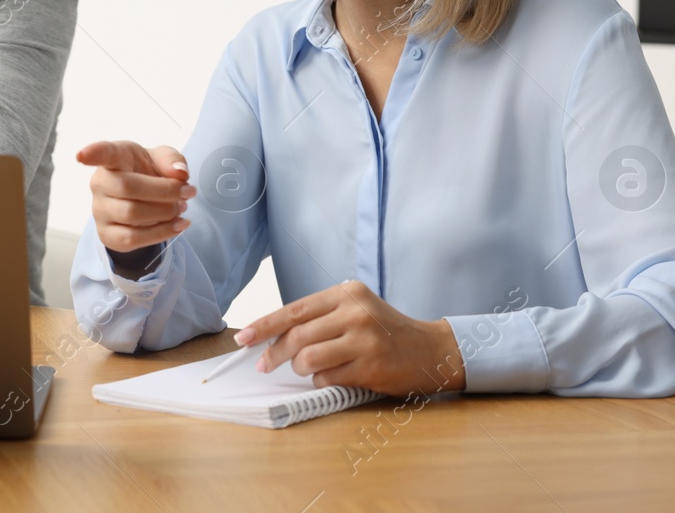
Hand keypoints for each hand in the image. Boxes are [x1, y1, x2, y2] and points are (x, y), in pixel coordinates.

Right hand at [76, 140, 196, 253]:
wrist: (142, 201)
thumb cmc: (148, 172)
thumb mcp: (162, 159)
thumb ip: (172, 159)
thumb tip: (180, 173)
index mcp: (115, 158)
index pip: (102, 153)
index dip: (92, 153)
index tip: (81, 156)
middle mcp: (100, 183)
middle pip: (128, 187)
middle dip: (165, 191)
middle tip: (187, 192)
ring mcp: (99, 210)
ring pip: (131, 214)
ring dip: (165, 213)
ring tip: (182, 209)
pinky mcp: (107, 234)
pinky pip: (132, 238)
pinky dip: (161, 233)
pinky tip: (178, 226)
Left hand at [235, 280, 465, 397]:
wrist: (431, 350)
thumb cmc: (384, 331)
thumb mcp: (355, 310)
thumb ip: (319, 318)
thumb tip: (271, 337)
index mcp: (346, 293)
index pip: (294, 310)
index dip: (264, 326)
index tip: (243, 338)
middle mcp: (355, 312)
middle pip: (296, 336)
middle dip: (273, 354)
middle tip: (264, 365)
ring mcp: (364, 340)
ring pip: (307, 358)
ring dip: (299, 368)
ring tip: (307, 368)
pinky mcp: (371, 367)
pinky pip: (326, 377)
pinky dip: (320, 381)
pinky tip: (332, 376)